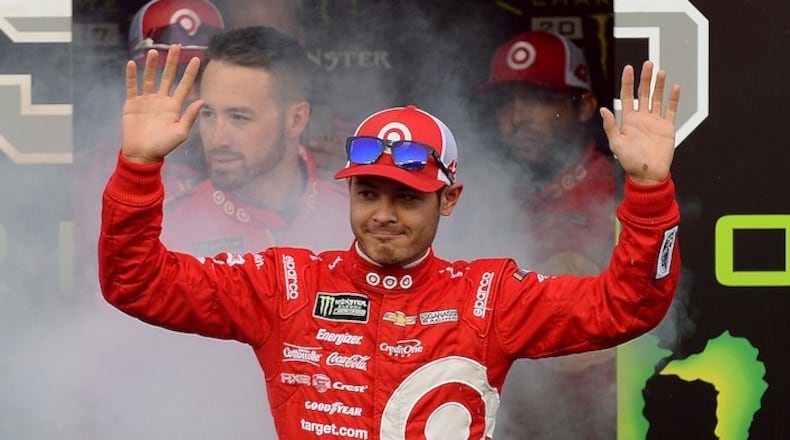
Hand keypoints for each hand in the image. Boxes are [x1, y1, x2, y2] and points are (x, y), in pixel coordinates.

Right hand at [121, 45, 203, 163]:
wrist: (142, 154)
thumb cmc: (163, 146)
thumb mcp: (180, 133)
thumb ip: (190, 117)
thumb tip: (202, 100)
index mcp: (174, 107)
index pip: (184, 86)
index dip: (190, 73)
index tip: (196, 59)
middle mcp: (161, 100)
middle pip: (167, 77)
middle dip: (172, 62)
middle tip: (176, 46)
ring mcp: (146, 100)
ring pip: (149, 78)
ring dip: (151, 65)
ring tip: (154, 52)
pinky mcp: (132, 103)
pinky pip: (132, 86)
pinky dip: (131, 76)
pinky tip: (132, 64)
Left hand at [601, 61, 680, 184]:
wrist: (648, 174)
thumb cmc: (630, 162)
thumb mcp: (617, 144)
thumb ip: (610, 126)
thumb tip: (603, 109)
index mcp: (628, 120)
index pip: (627, 96)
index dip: (627, 82)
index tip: (628, 68)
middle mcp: (641, 118)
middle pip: (643, 93)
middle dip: (645, 78)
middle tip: (648, 63)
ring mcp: (655, 121)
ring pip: (657, 98)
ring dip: (659, 85)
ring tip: (661, 71)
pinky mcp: (667, 127)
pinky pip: (671, 110)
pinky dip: (673, 99)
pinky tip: (675, 87)